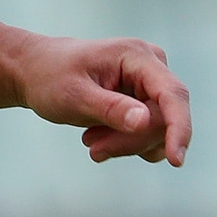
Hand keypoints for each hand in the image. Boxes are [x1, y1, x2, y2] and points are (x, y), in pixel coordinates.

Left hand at [11, 32, 190, 166]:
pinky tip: (99, 136)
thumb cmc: (51, 78)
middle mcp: (152, 67)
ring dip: (125, 144)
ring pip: (158, 132)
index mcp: (137, 55)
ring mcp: (151, 85)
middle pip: (163, 119)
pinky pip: (151, 135)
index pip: (172, 94)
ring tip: (90, 138)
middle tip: (91, 148)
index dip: (179, 128)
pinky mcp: (148, 102)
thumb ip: (110, 108)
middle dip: (129, 141)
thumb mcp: (74, 95)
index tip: (175, 161)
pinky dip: (126, 143)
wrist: (37, 73)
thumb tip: (145, 121)